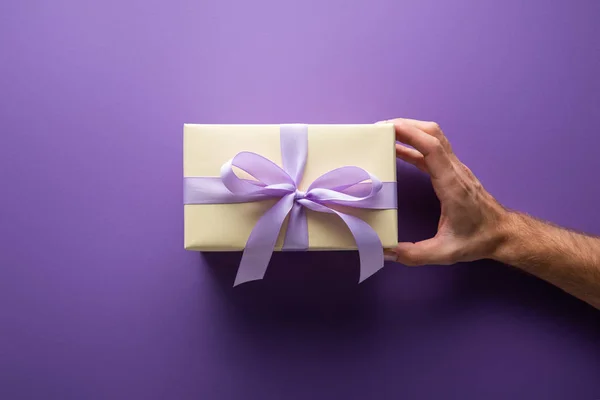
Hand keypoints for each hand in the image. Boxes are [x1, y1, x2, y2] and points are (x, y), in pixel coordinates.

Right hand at [381, 118, 508, 265]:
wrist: (503, 233)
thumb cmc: (478, 239)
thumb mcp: (445, 253)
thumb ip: (415, 254)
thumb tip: (386, 252)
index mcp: (451, 185)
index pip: (432, 148)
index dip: (410, 133)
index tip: (387, 128)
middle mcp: (455, 170)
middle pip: (432, 134)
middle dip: (406, 125)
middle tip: (379, 129)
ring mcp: (456, 168)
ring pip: (434, 137)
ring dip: (411, 130)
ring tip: (386, 134)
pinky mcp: (454, 171)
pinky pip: (433, 150)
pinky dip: (415, 144)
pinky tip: (399, 150)